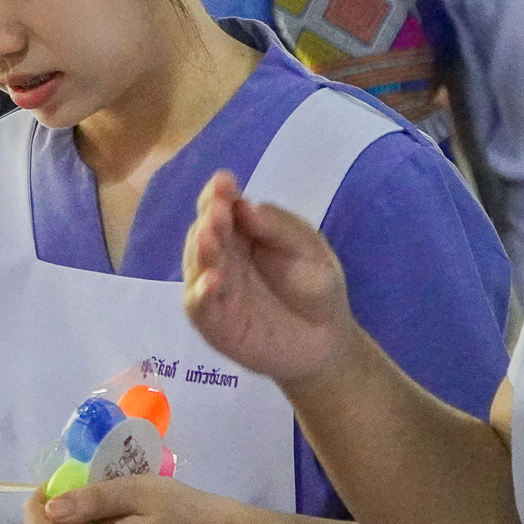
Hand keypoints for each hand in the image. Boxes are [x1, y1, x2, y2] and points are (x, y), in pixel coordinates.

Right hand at [182, 170, 358, 386]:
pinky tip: (211, 280)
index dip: (218, 194)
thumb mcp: (309, 250)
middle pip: (205, 232)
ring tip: (210, 238)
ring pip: (196, 266)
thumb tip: (245, 206)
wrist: (327, 340)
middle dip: (208, 219)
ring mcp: (215, 290)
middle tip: (217, 210)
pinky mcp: (215, 323)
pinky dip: (201, 294)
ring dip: (200, 251)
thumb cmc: (316, 288)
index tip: (223, 182)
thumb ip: (280, 228)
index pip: (222, 206)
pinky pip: (200, 306)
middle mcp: (222, 256)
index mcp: (242, 231)